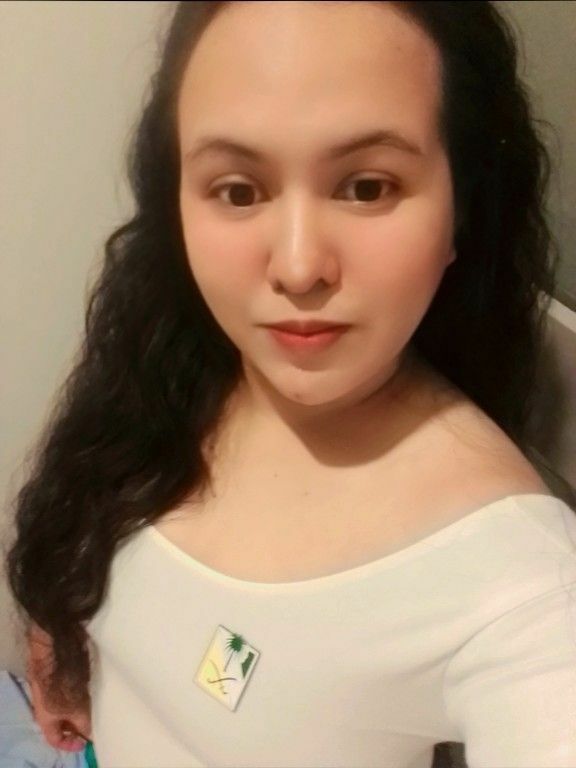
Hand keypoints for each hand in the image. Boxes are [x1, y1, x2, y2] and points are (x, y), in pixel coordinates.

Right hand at [27, 623, 92, 751]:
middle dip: (82, 722)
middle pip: (66, 719)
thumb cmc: (61, 683)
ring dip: (88, 703)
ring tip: (105, 706)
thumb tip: (91, 733)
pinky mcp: (67, 673)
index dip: (69, 743)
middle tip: (100, 723)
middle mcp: (50, 704)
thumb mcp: (74, 708)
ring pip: (74, 702)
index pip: (55, 738)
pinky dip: (90, 689)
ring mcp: (58, 687)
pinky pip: (80, 686)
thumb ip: (83, 722)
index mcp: (46, 717)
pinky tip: (104, 687)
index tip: (86, 742)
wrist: (55, 649)